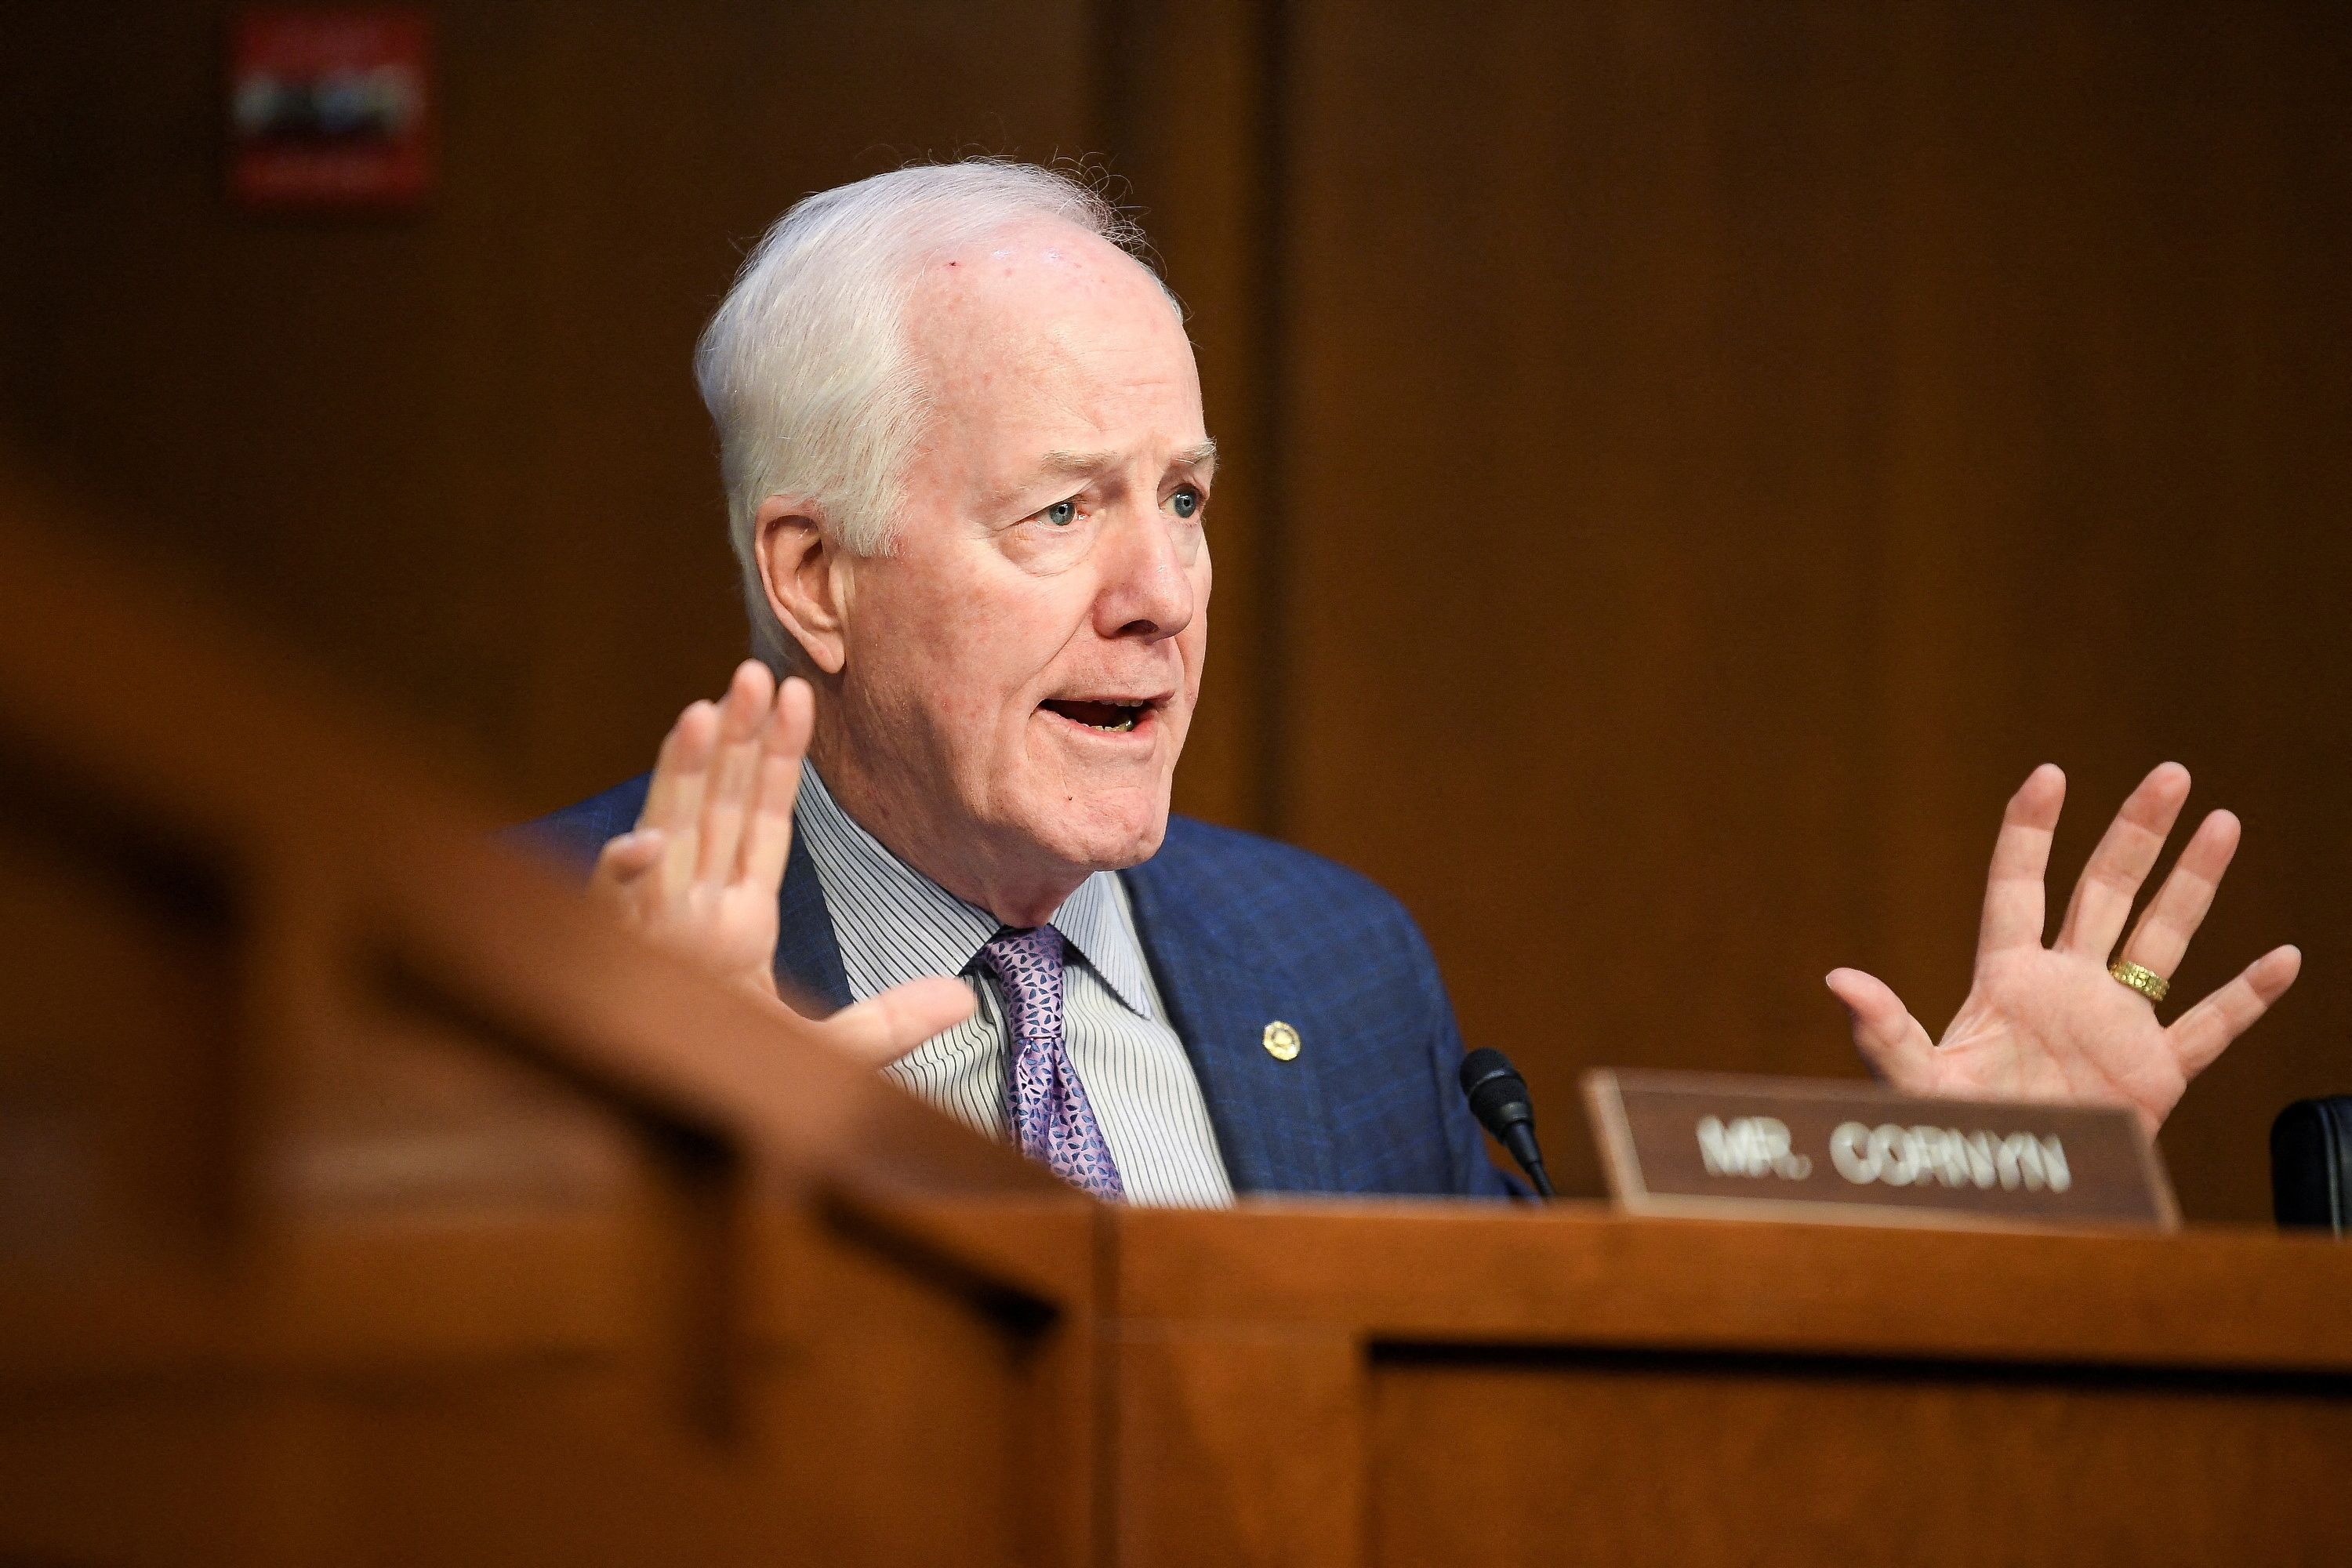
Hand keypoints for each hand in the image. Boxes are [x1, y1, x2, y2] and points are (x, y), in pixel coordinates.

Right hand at [590, 659, 971, 1065]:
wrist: (671, 1139)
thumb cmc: (730, 1090)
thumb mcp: (828, 1056)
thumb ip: (891, 1024)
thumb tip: (966, 1002)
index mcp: (737, 924)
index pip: (760, 823)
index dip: (776, 760)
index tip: (797, 697)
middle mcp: (691, 913)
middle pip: (713, 809)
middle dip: (732, 742)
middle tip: (755, 672)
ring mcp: (651, 933)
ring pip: (665, 835)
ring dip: (679, 776)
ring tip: (703, 710)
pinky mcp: (614, 968)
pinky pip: (611, 915)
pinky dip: (625, 879)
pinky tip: (647, 842)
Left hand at [1826, 763, 2300, 1134]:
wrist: (2006, 1196)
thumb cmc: (1951, 1138)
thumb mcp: (1915, 1081)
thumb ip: (1884, 1029)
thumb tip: (1839, 979)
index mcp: (2006, 978)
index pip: (2017, 885)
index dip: (2030, 832)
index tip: (2050, 775)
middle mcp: (2065, 986)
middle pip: (2104, 891)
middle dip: (2136, 833)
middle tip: (2172, 773)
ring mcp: (2113, 1024)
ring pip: (2163, 937)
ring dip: (2194, 882)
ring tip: (2224, 821)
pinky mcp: (2154, 1072)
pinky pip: (2209, 1027)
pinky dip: (2247, 997)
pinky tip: (2284, 958)